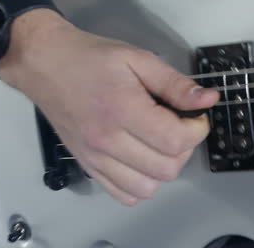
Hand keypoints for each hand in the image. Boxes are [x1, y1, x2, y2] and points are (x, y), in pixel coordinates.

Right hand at [0, 10, 219, 205]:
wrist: (45, 63)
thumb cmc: (92, 57)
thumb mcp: (139, 59)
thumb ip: (175, 83)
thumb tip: (208, 100)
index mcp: (123, 110)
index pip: (175, 141)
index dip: (197, 130)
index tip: (195, 115)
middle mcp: (107, 141)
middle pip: (166, 168)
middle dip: (185, 148)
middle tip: (180, 125)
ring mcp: (94, 158)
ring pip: (147, 188)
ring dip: (164, 168)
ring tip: (161, 142)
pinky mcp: (87, 166)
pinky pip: (123, 194)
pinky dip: (141, 183)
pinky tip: (143, 159)